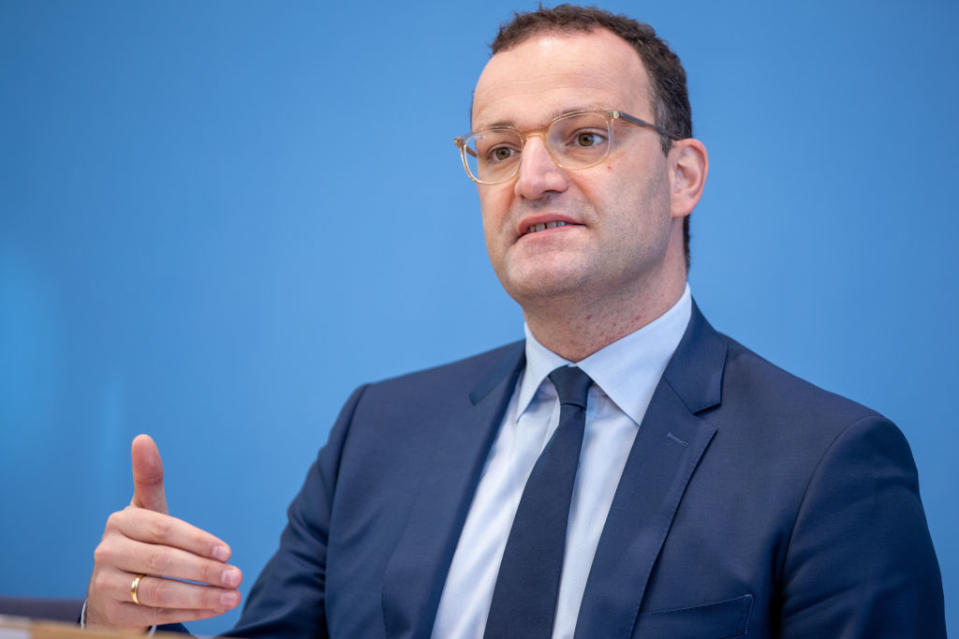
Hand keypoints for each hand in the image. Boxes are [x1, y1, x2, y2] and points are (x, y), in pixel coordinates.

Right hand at [85, 434, 242, 629]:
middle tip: (237, 576)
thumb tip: (143, 438)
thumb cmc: (140, 542)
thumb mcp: (146, 511)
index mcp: (120, 522)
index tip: (227, 551)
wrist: (110, 590)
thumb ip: (149, 479)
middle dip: (204, 571)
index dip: (197, 541)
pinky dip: (190, 612)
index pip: (164, 530)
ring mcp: (105, 584)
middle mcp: (107, 552)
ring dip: (201, 596)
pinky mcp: (111, 613)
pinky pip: (156, 614)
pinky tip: (217, 608)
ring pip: (159, 591)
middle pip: (162, 562)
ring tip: (232, 596)